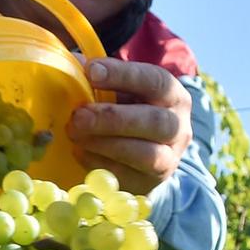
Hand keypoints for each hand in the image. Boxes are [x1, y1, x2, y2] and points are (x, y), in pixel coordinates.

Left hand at [65, 57, 191, 194]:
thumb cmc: (126, 112)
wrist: (140, 157)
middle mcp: (179, 126)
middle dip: (113, 118)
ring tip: (75, 134)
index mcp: (172, 95)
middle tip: (79, 116)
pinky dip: (99, 163)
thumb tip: (70, 64)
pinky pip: (127, 177)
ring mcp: (169, 159)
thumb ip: (99, 78)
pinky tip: (80, 151)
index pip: (156, 80)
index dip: (124, 75)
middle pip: (155, 121)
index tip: (91, 71)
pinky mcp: (150, 184)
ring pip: (146, 154)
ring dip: (106, 143)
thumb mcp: (119, 91)